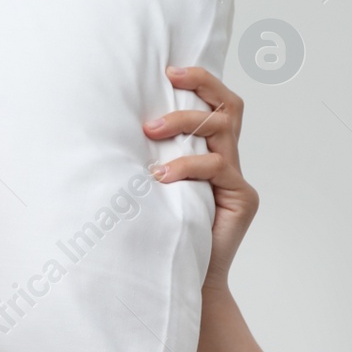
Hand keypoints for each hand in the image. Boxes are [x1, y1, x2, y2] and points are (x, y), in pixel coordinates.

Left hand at [143, 65, 257, 295]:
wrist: (186, 281)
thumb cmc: (160, 234)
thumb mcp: (149, 188)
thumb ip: (147, 160)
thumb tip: (109, 129)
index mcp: (209, 155)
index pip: (217, 105)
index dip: (201, 81)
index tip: (169, 70)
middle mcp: (227, 162)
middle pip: (228, 106)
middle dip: (202, 84)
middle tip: (167, 78)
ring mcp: (237, 181)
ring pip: (221, 131)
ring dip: (184, 123)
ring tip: (151, 131)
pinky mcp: (242, 199)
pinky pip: (218, 168)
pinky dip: (187, 166)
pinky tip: (160, 177)